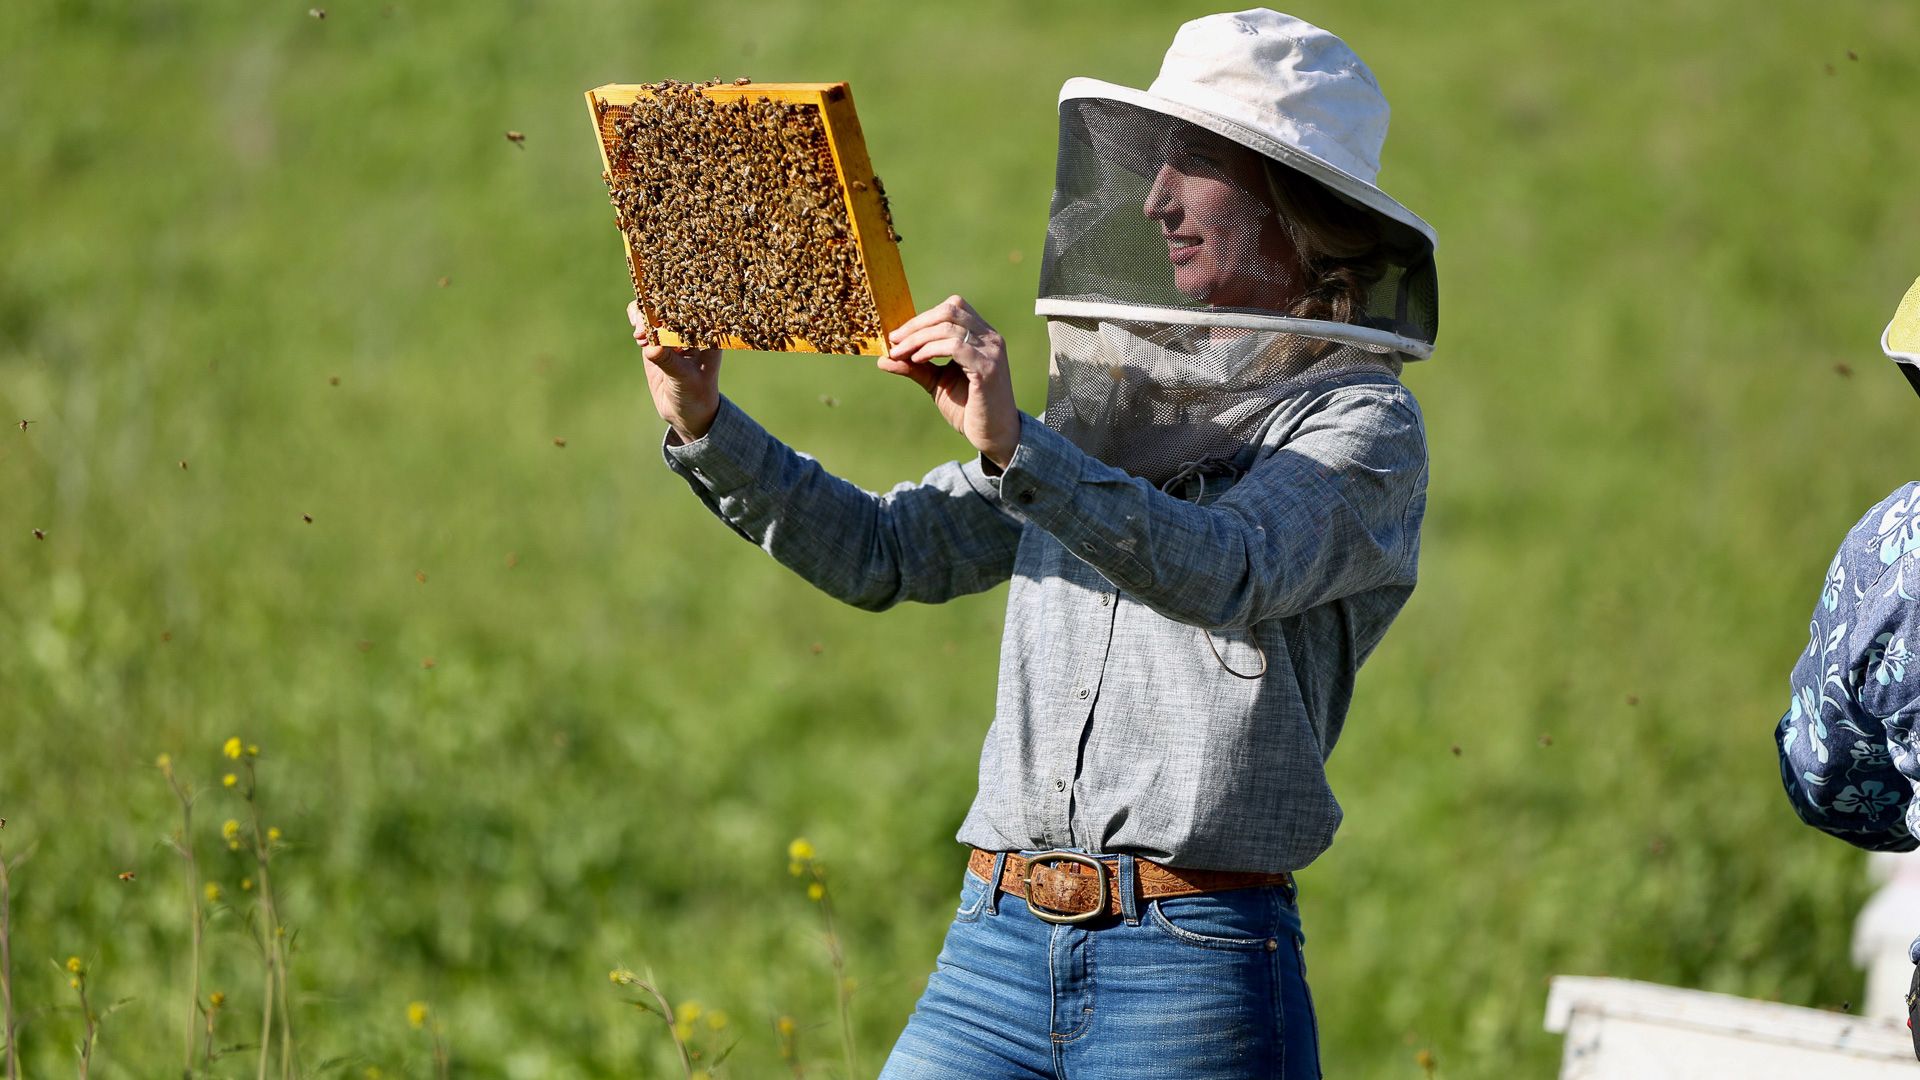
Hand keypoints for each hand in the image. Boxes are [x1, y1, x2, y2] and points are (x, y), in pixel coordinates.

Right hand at [629, 300, 721, 442]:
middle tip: (645, 324)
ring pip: (656, 308)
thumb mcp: (683, 379)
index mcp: (708, 332)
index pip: (694, 306)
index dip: (678, 298)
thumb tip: (652, 346)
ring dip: (644, 315)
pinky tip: (639, 336)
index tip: (664, 302)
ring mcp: (674, 330)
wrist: (686, 412)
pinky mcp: (657, 337)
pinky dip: (638, 321)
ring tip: (641, 335)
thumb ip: (668, 362)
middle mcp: (692, 326)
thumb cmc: (695, 396)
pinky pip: (645, 320)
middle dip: (656, 305)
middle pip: (672, 302)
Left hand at [879, 295, 1020, 467]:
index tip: (898, 335)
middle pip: (950, 310)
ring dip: (918, 338)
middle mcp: (990, 338)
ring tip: (900, 354)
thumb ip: (915, 367)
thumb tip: (884, 358)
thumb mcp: (936, 382)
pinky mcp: (987, 368)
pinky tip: (918, 360)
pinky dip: (931, 349)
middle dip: (916, 324)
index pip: (952, 307)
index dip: (922, 317)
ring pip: (948, 327)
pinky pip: (955, 346)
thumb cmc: (968, 408)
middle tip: (894, 341)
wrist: (993, 435)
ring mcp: (991, 351)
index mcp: (982, 336)